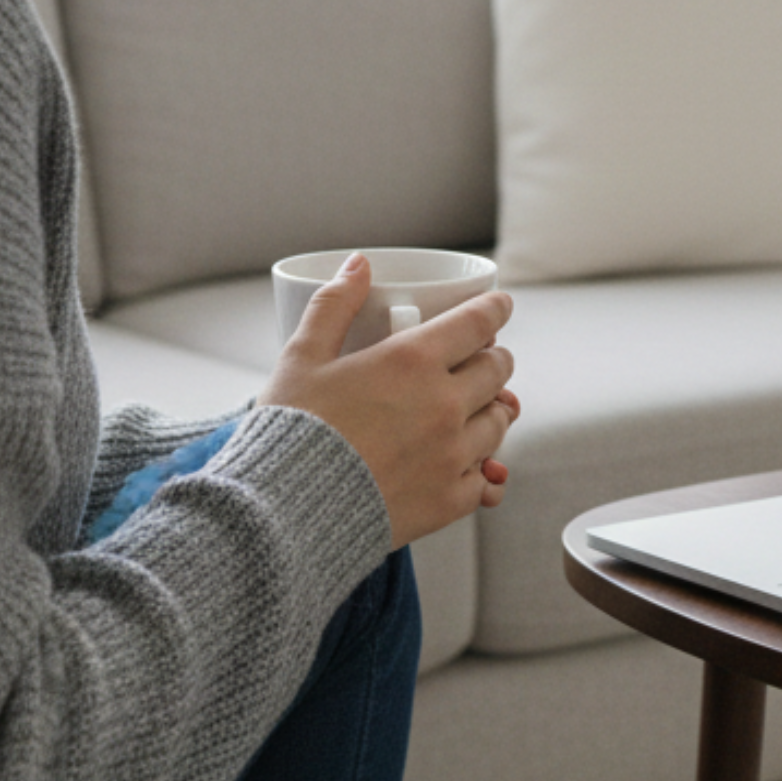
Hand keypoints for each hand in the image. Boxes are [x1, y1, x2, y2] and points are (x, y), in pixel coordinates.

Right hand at [259, 254, 518, 546]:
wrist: (281, 516)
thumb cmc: (290, 431)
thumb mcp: (302, 357)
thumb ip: (334, 305)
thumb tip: (359, 264)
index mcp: (412, 361)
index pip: (478, 322)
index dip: (494, 310)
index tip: (499, 307)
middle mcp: (444, 405)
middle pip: (497, 369)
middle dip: (492, 358)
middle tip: (480, 359)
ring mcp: (451, 455)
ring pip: (499, 421)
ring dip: (490, 408)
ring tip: (472, 409)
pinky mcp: (449, 500)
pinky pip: (486, 479)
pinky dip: (481, 468)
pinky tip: (464, 463)